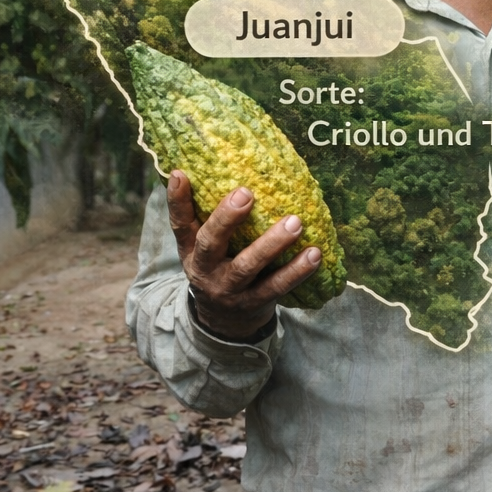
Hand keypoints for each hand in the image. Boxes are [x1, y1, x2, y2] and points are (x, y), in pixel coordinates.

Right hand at [166, 170, 321, 340]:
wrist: (224, 322)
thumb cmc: (219, 267)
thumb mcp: (203, 248)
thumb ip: (208, 216)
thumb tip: (217, 169)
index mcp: (190, 250)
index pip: (179, 223)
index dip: (177, 200)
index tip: (181, 174)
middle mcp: (205, 269)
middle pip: (210, 243)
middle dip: (227, 218)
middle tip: (246, 193)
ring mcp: (229, 289)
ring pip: (247, 266)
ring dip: (272, 244)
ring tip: (296, 223)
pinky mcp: (254, 303)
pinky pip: (276, 286)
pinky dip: (296, 271)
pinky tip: (314, 254)